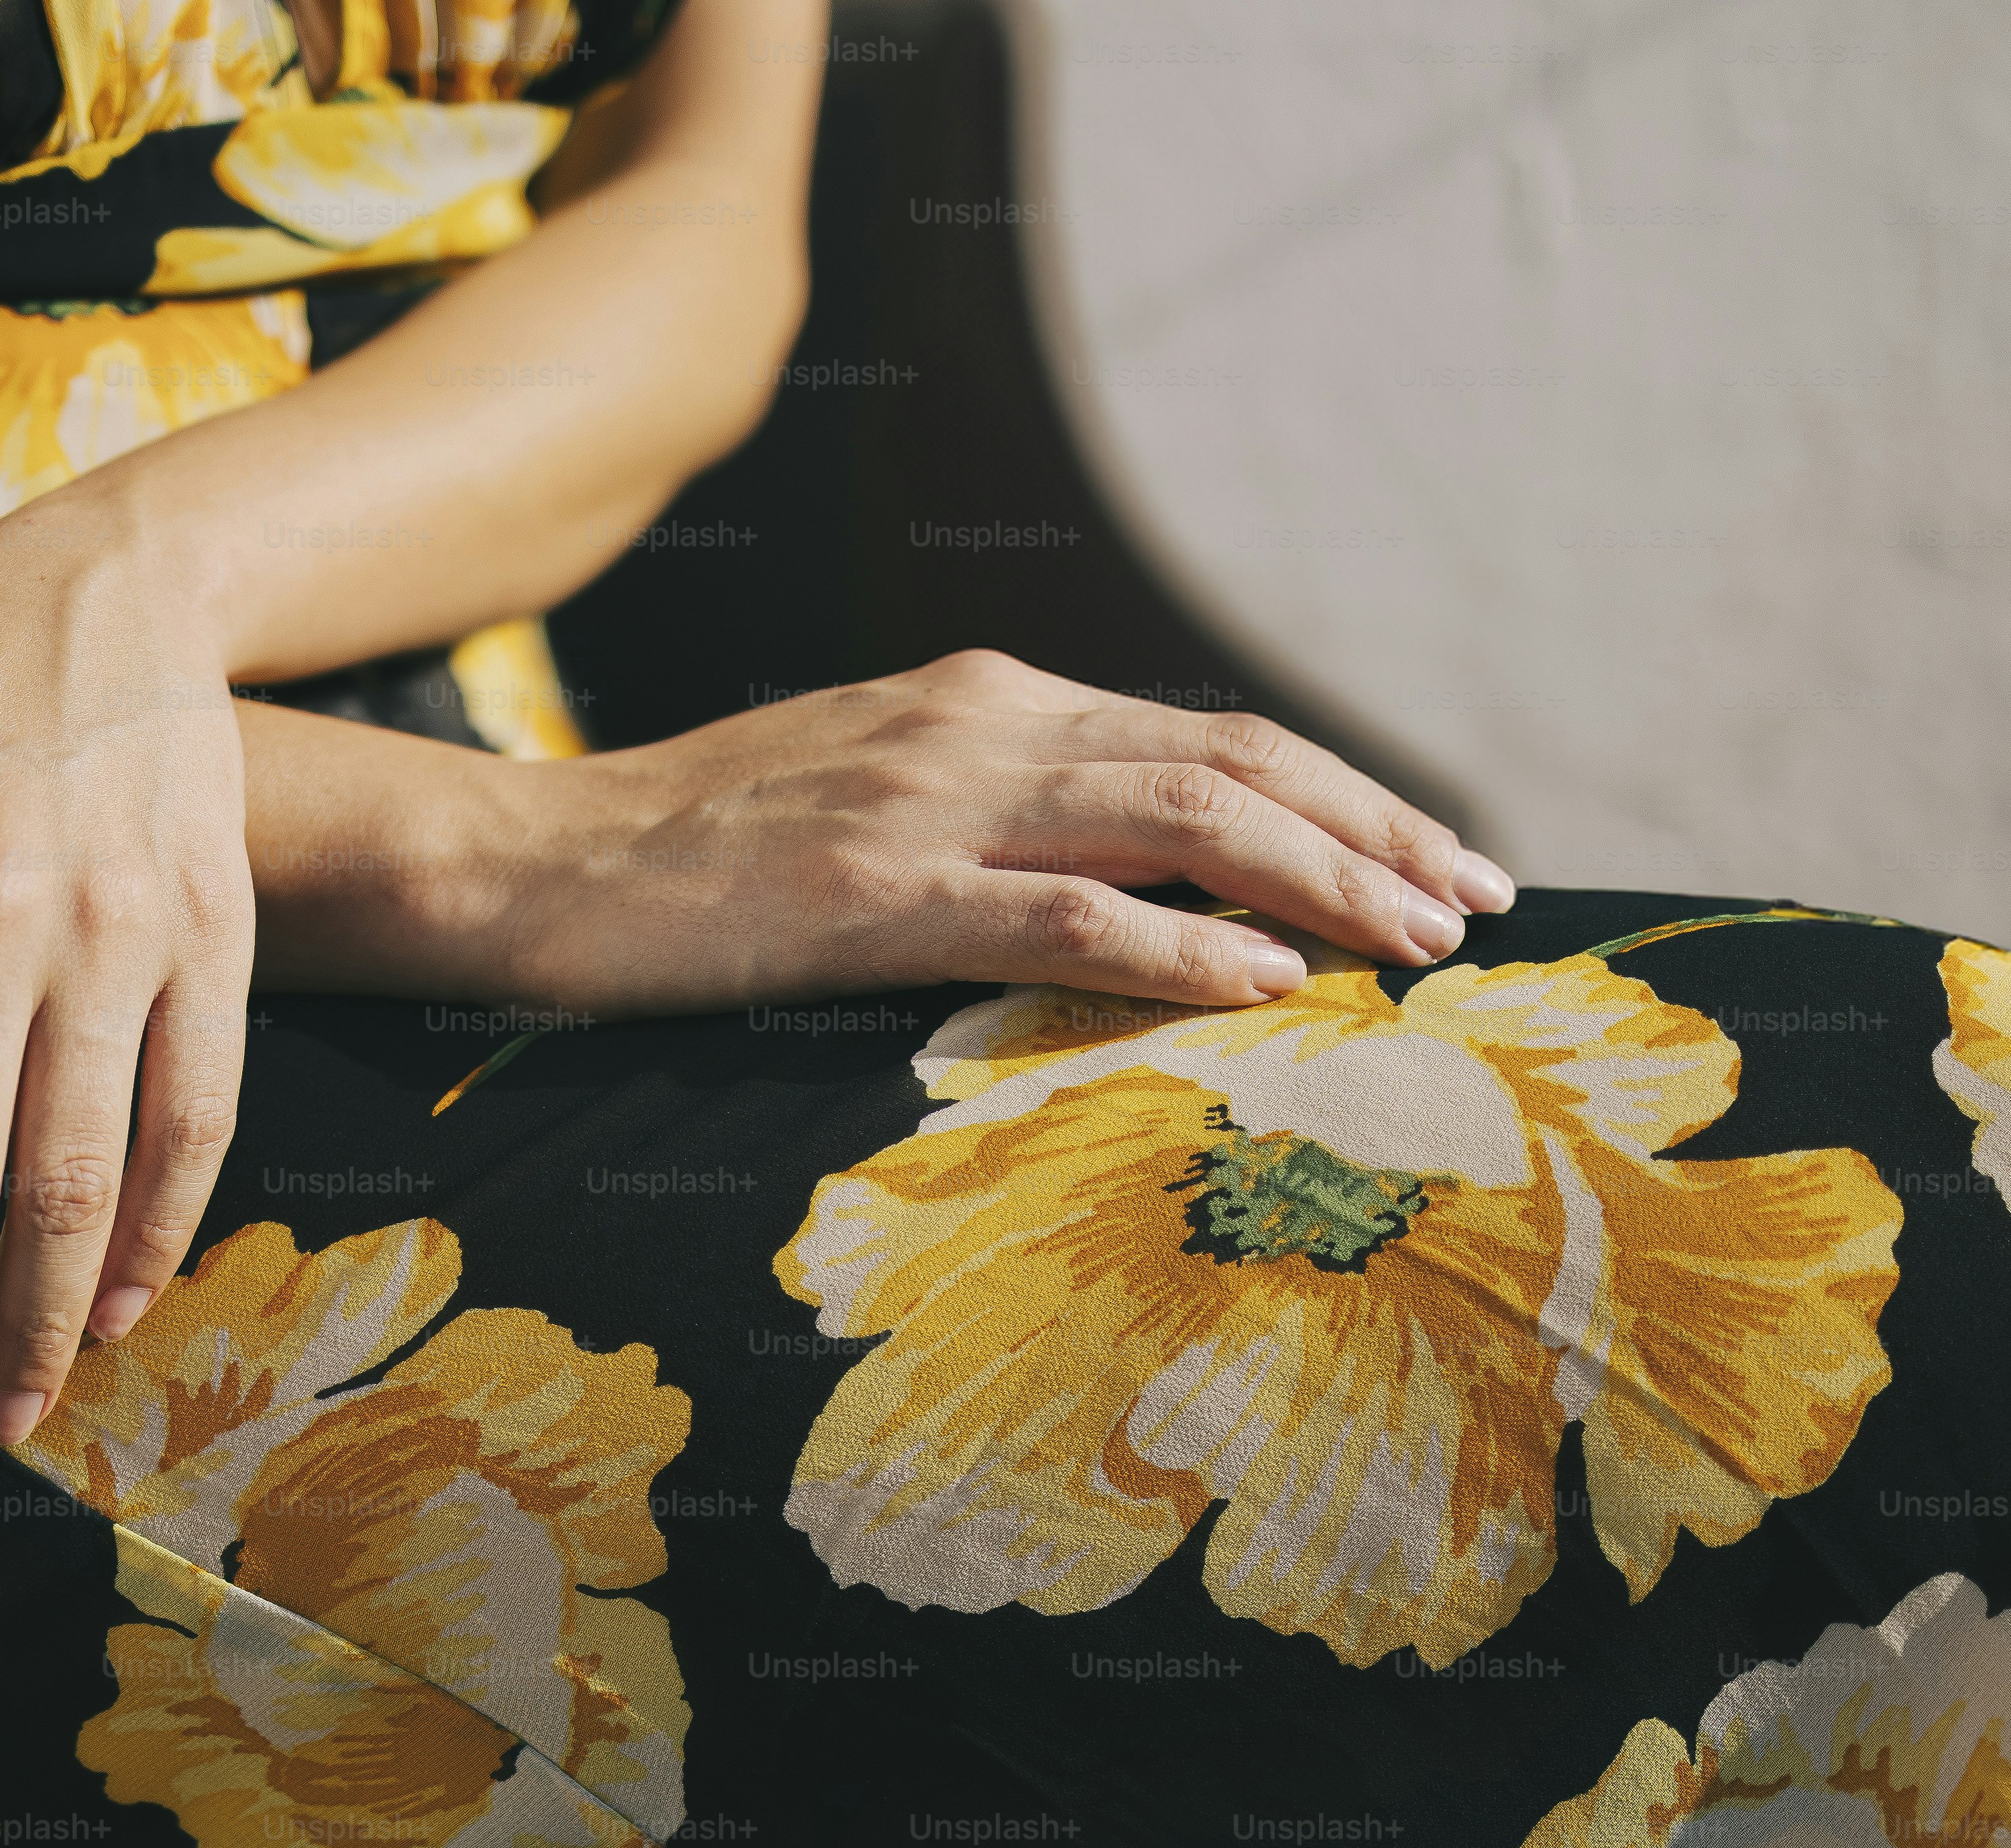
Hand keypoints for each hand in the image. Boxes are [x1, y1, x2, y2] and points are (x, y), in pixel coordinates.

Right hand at [490, 650, 1510, 1012]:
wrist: (531, 861)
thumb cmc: (693, 854)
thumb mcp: (867, 794)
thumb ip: (996, 807)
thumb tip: (1132, 874)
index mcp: (986, 696)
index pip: (1211, 734)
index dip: (1345, 794)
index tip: (1439, 858)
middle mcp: (980, 722)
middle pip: (1233, 763)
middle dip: (1377, 832)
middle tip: (1480, 904)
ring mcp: (929, 803)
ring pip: (1181, 821)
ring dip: (1321, 884)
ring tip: (1418, 947)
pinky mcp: (875, 895)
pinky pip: (1064, 912)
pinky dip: (1182, 947)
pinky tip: (1268, 989)